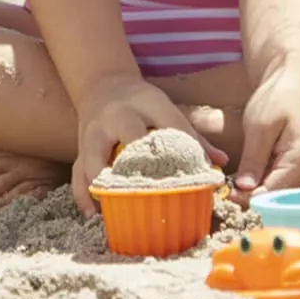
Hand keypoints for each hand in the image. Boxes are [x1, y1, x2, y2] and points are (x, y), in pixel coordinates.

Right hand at [72, 74, 227, 216]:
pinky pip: (78, 171)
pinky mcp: (81, 146)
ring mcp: (95, 131)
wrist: (102, 84)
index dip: (185, 148)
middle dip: (142, 162)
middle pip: (129, 135)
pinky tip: (94, 214)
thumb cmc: (141, 102)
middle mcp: (118, 115)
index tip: (197, 175)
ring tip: (114, 210)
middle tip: (154, 191)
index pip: (170, 123)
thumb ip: (192, 136)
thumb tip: (221, 163)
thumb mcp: (165, 108)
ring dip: (103, 184)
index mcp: (146, 103)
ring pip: (94, 157)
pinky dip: (83, 194)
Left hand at [233, 69, 299, 203]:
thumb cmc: (276, 100)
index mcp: (299, 163)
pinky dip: (257, 185)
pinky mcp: (289, 168)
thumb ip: (254, 158)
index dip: (250, 199)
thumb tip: (244, 188)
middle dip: (251, 199)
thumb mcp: (260, 127)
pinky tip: (241, 180)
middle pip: (276, 199)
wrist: (290, 84)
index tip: (227, 194)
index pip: (274, 194)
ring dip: (253, 194)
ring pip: (274, 194)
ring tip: (230, 188)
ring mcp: (298, 172)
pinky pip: (273, 184)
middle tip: (225, 192)